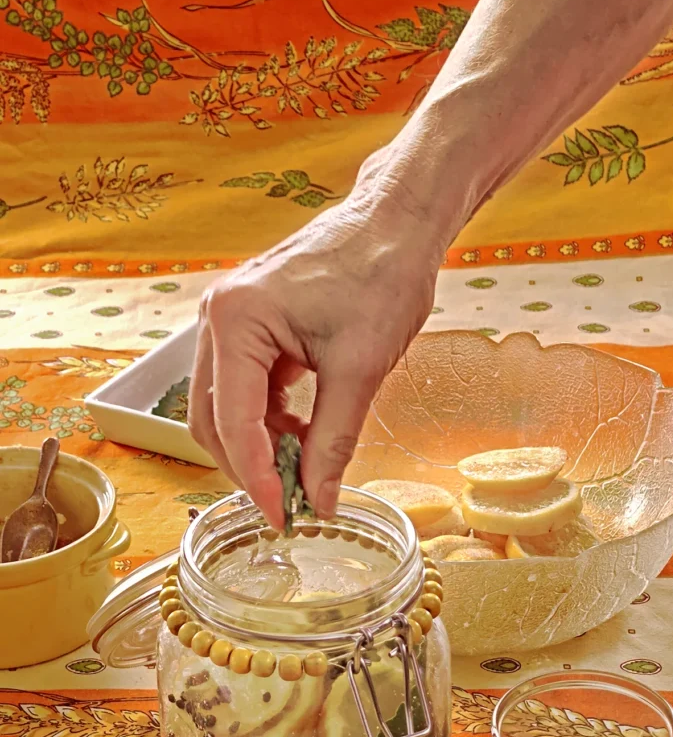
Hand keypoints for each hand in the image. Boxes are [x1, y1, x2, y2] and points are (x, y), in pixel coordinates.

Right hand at [188, 178, 443, 528]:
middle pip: (211, 418)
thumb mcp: (361, 368)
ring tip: (304, 468)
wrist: (397, 220)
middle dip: (248, 466)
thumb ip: (333, 442)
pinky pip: (244, 388)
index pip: (232, 420)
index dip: (255, 478)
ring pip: (224, 408)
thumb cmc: (382, 273)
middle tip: (289, 503)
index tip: (280, 517)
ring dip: (258, 446)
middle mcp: (218, 318)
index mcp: (237, 320)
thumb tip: (320, 500)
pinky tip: (302, 435)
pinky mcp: (249, 326)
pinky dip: (267, 421)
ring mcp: (229, 320)